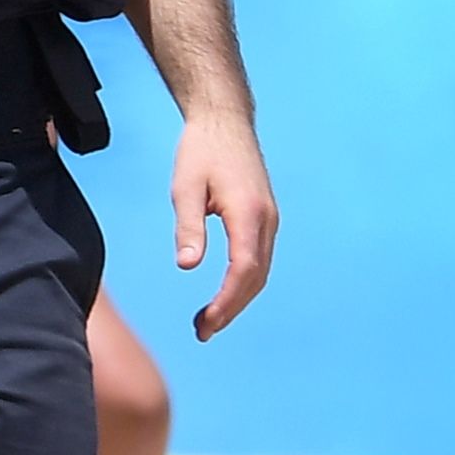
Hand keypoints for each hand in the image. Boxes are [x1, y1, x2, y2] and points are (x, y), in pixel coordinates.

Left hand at [171, 106, 276, 339]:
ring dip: (237, 299)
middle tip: (202, 332)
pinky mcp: (263, 218)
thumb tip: (189, 266)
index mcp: (249, 214)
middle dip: (231, 308)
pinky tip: (223, 294)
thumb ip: (188, 226)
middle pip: (255, 277)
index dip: (227, 301)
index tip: (206, 323)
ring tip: (208, 321)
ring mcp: (269, 220)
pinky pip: (258, 259)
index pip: (244, 269)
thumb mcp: (185, 187)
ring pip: (260, 271)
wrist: (224, 122)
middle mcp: (267, 221)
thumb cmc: (201, 151)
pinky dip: (243, 282)